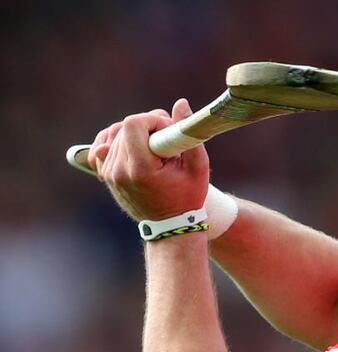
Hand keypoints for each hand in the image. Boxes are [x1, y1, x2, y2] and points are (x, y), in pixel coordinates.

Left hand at [88, 99, 209, 220]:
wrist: (170, 225)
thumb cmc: (188, 195)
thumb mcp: (198, 166)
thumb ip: (188, 133)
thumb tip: (180, 103)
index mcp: (141, 168)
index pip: (133, 123)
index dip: (153, 120)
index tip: (168, 131)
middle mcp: (118, 170)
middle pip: (125, 126)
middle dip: (147, 126)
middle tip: (165, 140)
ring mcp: (108, 173)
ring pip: (115, 133)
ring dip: (135, 132)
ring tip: (152, 147)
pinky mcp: (104, 174)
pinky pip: (102, 144)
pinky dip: (117, 139)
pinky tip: (131, 146)